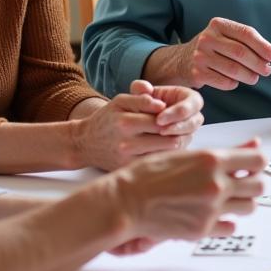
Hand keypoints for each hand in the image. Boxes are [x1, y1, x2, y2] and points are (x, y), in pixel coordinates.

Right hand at [75, 82, 203, 170]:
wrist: (85, 143)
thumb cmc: (107, 119)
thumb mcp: (120, 101)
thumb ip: (141, 99)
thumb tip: (161, 105)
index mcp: (126, 122)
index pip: (161, 120)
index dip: (174, 118)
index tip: (179, 117)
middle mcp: (127, 143)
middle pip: (166, 140)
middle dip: (178, 133)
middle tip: (185, 130)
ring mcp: (128, 160)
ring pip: (163, 154)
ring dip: (174, 147)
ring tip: (178, 139)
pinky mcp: (128, 171)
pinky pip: (154, 165)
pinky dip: (164, 158)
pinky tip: (166, 151)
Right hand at [109, 140, 265, 244]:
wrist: (127, 201)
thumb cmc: (152, 172)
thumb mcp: (187, 153)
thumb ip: (224, 152)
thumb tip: (256, 143)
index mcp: (213, 160)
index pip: (258, 160)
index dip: (256, 162)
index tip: (248, 164)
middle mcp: (217, 185)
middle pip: (259, 186)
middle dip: (253, 182)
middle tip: (239, 182)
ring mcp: (211, 209)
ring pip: (249, 207)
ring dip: (242, 202)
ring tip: (226, 198)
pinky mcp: (203, 229)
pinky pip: (231, 227)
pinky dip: (226, 220)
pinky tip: (212, 213)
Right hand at [176, 18, 270, 90]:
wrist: (180, 61)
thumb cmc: (211, 48)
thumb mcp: (223, 36)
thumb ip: (244, 41)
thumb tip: (269, 55)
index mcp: (218, 25)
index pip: (246, 33)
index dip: (263, 46)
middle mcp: (207, 38)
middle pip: (241, 52)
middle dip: (258, 63)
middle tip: (266, 70)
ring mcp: (200, 56)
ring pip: (234, 69)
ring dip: (249, 76)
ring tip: (254, 78)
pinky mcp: (197, 73)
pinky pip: (224, 82)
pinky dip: (234, 83)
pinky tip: (235, 81)